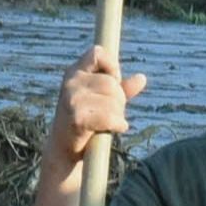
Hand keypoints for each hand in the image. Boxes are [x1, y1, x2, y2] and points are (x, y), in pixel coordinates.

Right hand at [46, 45, 147, 168]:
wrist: (64, 151)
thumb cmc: (84, 123)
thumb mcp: (102, 101)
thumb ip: (120, 89)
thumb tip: (142, 78)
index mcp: (74, 73)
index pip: (97, 53)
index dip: (112, 67)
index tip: (112, 83)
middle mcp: (71, 82)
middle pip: (111, 83)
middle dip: (119, 99)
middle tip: (112, 113)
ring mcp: (72, 99)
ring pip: (113, 99)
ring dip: (118, 114)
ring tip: (109, 123)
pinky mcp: (77, 118)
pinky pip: (109, 116)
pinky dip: (117, 124)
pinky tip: (116, 128)